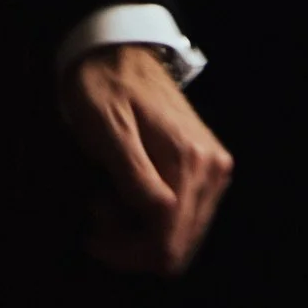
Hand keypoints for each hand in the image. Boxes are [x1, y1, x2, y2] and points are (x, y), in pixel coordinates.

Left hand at [56, 44, 233, 276]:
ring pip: (181, 237)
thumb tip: (160, 216)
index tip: (93, 235)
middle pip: (178, 247)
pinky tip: (127, 193)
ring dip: (140, 231)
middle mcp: (213, 169)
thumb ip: (135, 174)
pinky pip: (183, 218)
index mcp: (192, 161)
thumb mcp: (108, 129)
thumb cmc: (105, 90)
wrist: (119, 54)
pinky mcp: (208, 169)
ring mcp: (214, 170)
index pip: (168, 242)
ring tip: (110, 198)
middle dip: (132, 242)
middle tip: (100, 210)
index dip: (127, 253)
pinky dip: (151, 218)